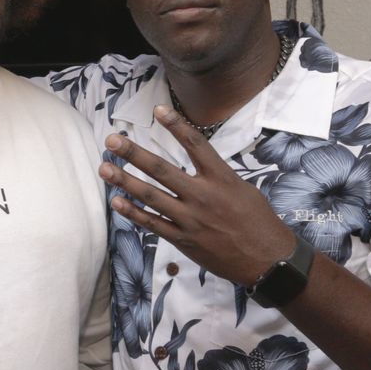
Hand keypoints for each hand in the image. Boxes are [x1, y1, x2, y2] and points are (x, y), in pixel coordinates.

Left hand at [100, 105, 294, 284]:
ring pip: (151, 196)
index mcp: (221, 178)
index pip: (196, 144)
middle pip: (162, 169)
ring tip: (104, 168)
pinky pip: (152, 223)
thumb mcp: (242, 189)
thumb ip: (216, 176)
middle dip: (134, 153)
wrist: (266, 258)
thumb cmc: (257, 221)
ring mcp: (190, 219)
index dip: (176, 125)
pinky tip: (116, 201)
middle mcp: (203, 195)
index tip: (158, 110)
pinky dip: (133, 212)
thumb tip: (196, 164)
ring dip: (124, 181)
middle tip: (112, 140)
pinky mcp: (182, 239)